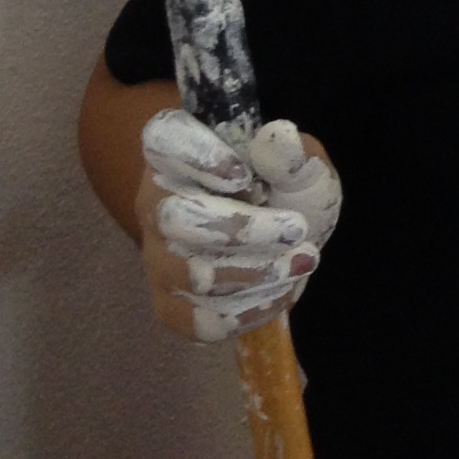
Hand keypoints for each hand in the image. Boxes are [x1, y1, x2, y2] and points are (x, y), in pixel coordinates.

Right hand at [135, 111, 340, 344]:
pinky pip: (195, 321)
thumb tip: (279, 136)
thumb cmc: (282, 189)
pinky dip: (246, 312)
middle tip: (295, 228)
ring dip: (255, 274)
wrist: (281, 237)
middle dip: (242, 229)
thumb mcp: (298, 163)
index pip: (166, 141)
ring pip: (189, 275)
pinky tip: (281, 293)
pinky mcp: (169, 304)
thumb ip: (290, 153)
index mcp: (178, 152)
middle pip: (176, 218)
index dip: (200, 158)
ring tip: (302, 261)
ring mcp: (158, 257)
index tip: (243, 174)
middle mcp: (155, 203)